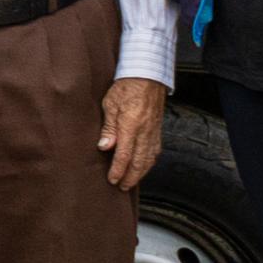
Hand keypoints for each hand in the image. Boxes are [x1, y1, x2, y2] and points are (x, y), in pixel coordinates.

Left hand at [100, 77, 165, 191]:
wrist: (147, 75)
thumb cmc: (126, 86)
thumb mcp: (110, 104)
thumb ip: (108, 127)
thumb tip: (105, 146)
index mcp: (132, 125)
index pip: (124, 155)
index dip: (118, 170)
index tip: (112, 179)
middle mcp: (145, 131)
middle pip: (139, 162)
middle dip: (130, 177)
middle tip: (122, 187)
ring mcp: (154, 131)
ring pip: (149, 159)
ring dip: (140, 173)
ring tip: (131, 182)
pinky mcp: (158, 129)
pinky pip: (155, 151)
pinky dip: (149, 162)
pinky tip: (143, 166)